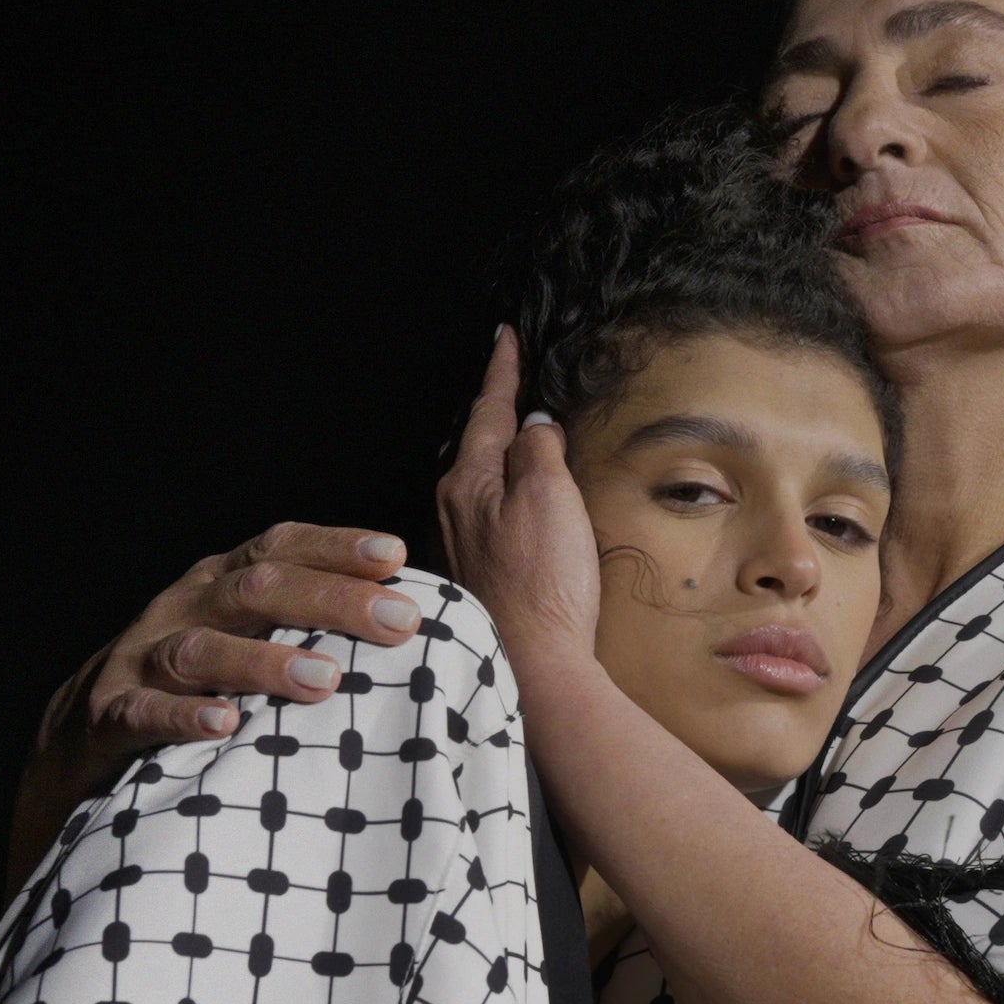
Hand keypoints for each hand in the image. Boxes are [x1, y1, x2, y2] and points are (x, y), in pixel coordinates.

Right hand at [8, 521, 418, 887]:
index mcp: (221, 585)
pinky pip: (146, 713)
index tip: (395, 555)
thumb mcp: (245, 639)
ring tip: (324, 679)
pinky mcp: (111, 715)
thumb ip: (307, 627)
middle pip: (257, 590)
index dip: (335, 547)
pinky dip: (185, 716)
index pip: (281, 549)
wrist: (80, 730)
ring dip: (265, 662)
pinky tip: (226, 725)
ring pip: (203, 650)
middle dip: (332, 600)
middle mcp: (184, 609)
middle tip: (398, 620)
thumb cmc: (194, 684)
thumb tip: (409, 625)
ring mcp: (142, 659)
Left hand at [435, 332, 601, 684]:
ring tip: (519, 437)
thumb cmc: (543, 584)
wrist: (534, 666)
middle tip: (510, 380)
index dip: (502, 370)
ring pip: (480, 483)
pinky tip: (520, 507)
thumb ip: (538, 450)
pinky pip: (492, 519)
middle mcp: (453, 510)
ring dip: (500, 457)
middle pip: (476, 446)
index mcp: (468, 482)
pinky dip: (507, 499)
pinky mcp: (479, 578)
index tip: (506, 336)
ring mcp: (463, 547)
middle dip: (495, 413)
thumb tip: (534, 424)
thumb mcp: (549, 497)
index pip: (487, 409)